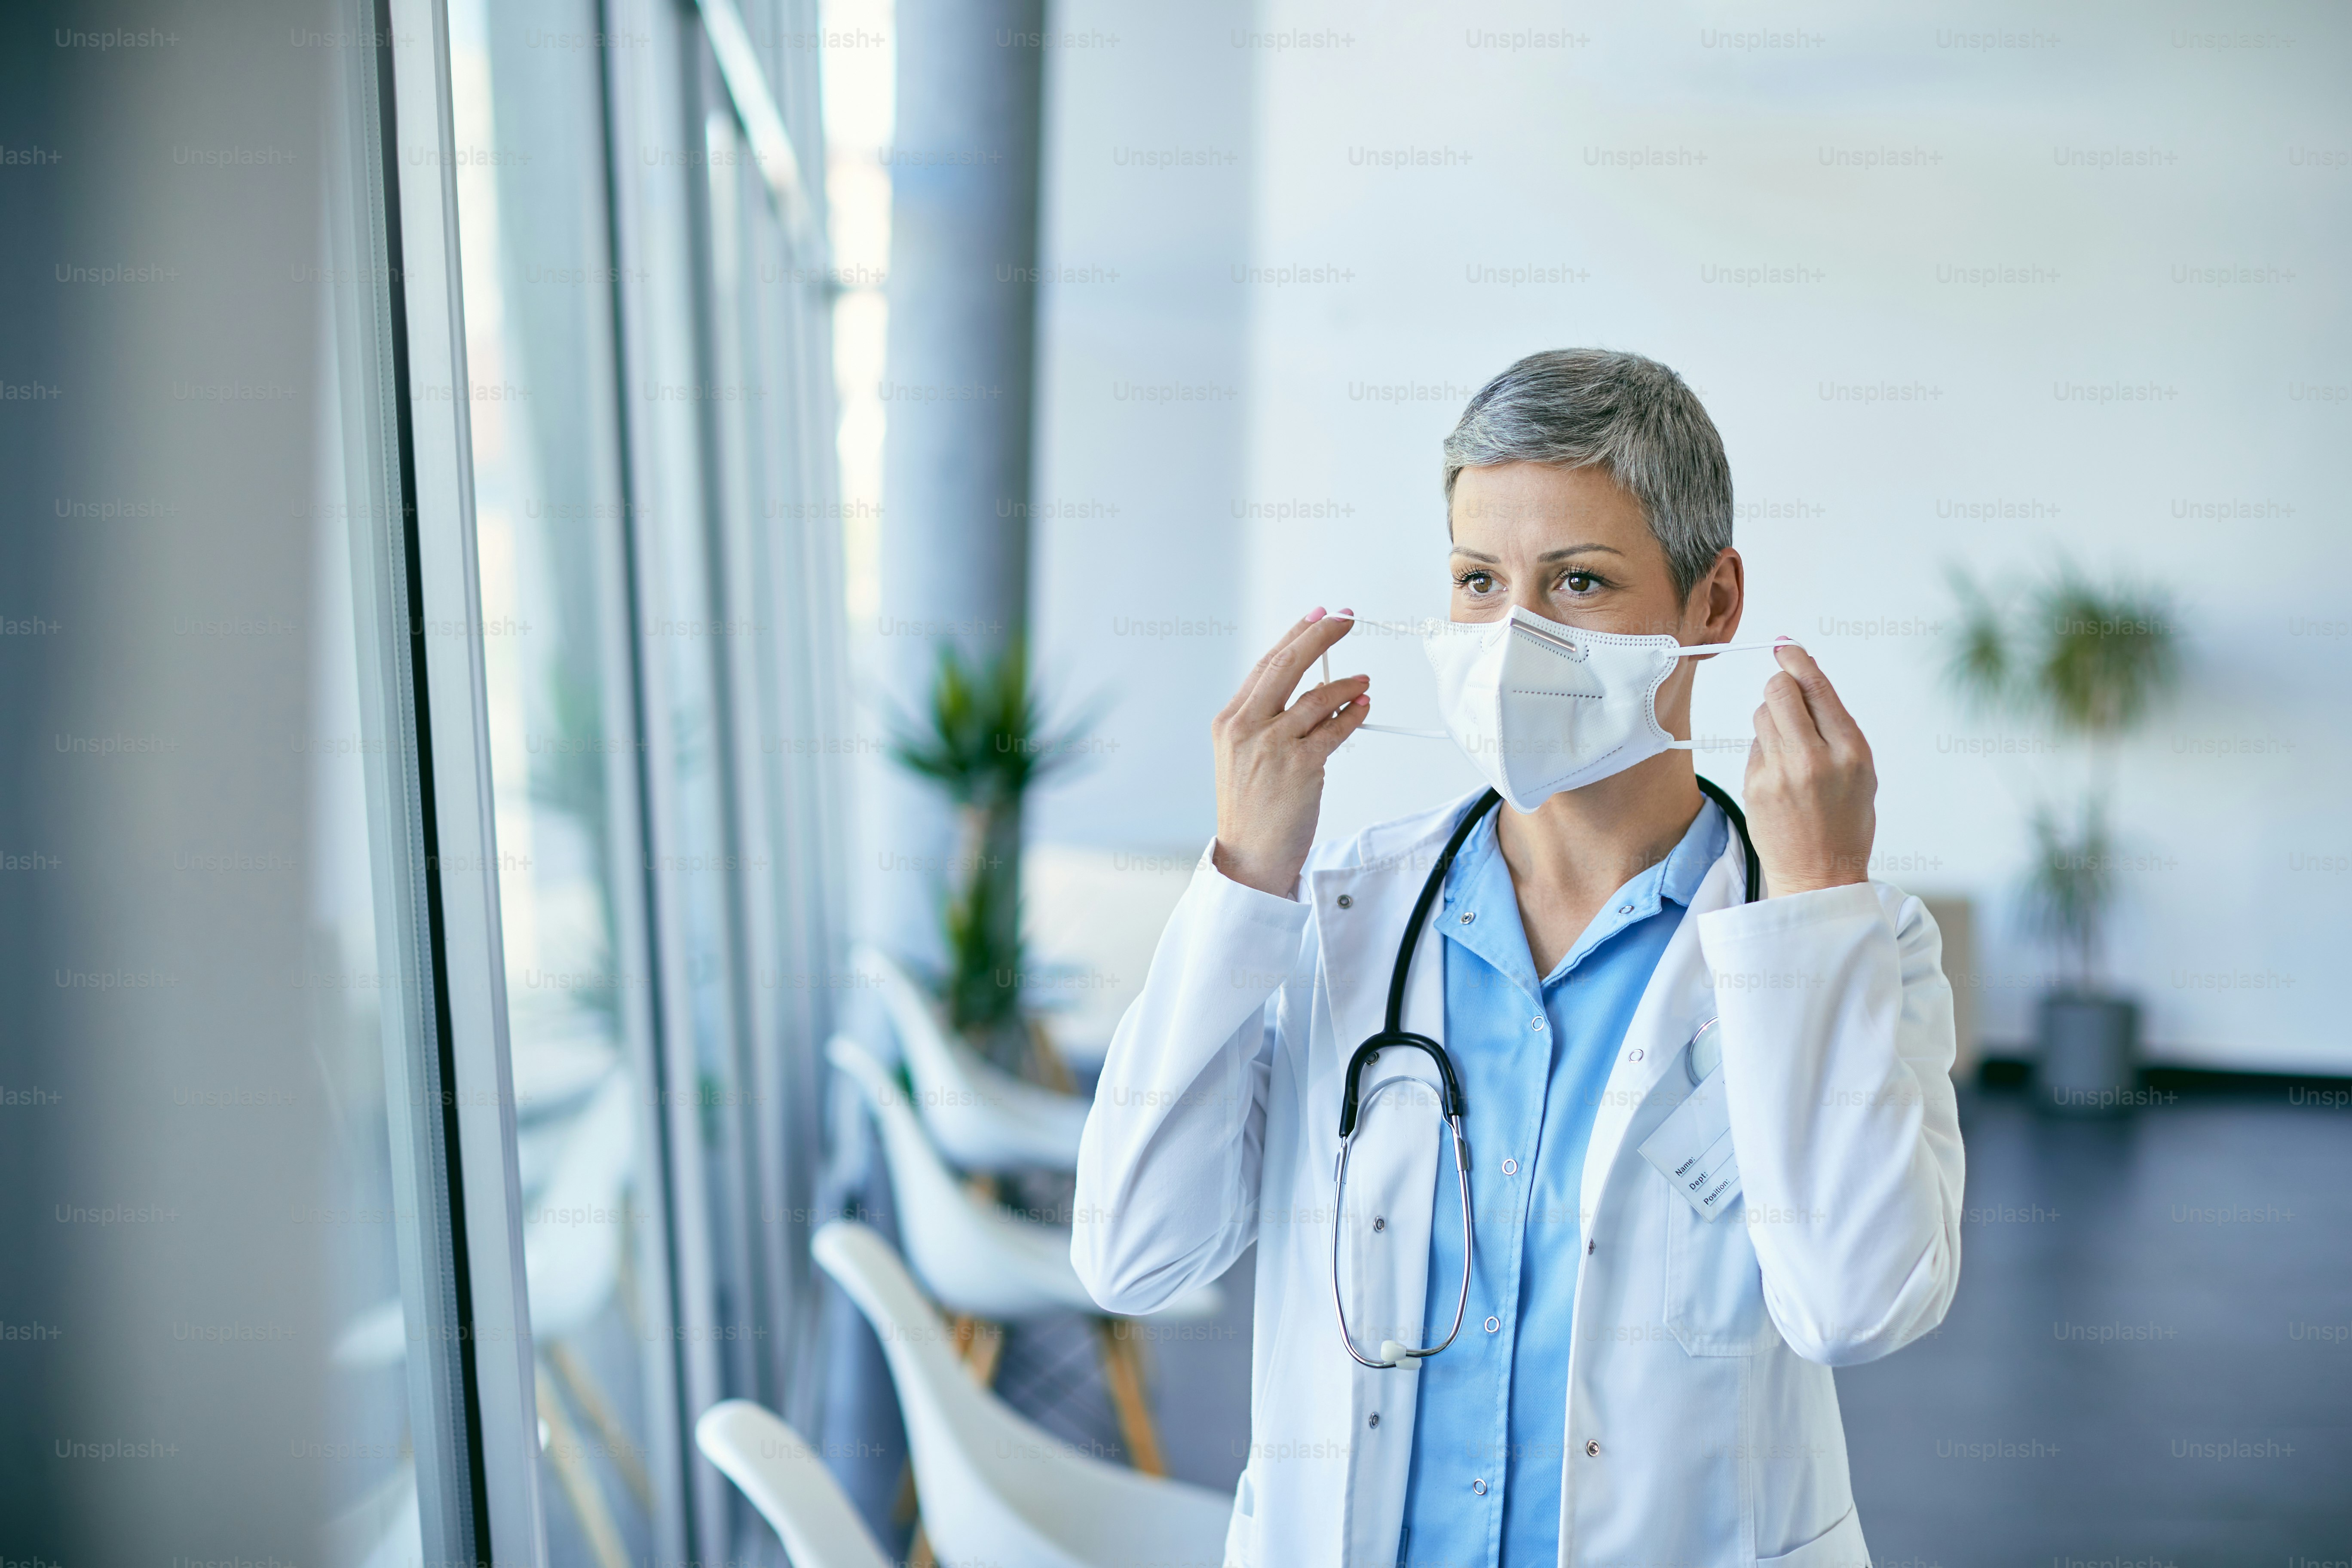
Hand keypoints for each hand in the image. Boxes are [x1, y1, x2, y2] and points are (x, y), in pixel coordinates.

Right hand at [1211, 608, 1370, 897]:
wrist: (1249, 857)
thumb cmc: (1251, 810)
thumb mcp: (1244, 756)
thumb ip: (1267, 721)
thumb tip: (1309, 689)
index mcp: (1230, 721)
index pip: (1267, 665)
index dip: (1296, 635)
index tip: (1318, 614)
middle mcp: (1247, 728)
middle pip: (1288, 665)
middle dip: (1322, 635)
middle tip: (1345, 618)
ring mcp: (1273, 745)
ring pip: (1317, 696)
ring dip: (1347, 683)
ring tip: (1363, 682)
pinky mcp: (1300, 765)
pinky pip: (1334, 729)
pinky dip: (1352, 714)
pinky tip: (1362, 707)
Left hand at [1742, 644, 1875, 896]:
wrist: (1819, 876)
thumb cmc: (1845, 823)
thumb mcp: (1861, 772)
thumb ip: (1837, 727)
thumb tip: (1806, 679)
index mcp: (1850, 751)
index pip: (1816, 687)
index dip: (1797, 659)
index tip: (1785, 646)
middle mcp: (1814, 758)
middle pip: (1780, 691)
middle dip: (1780, 685)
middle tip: (1785, 691)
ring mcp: (1780, 773)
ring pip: (1762, 715)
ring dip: (1772, 719)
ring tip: (1791, 748)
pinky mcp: (1755, 786)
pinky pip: (1754, 747)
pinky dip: (1765, 750)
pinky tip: (1781, 775)